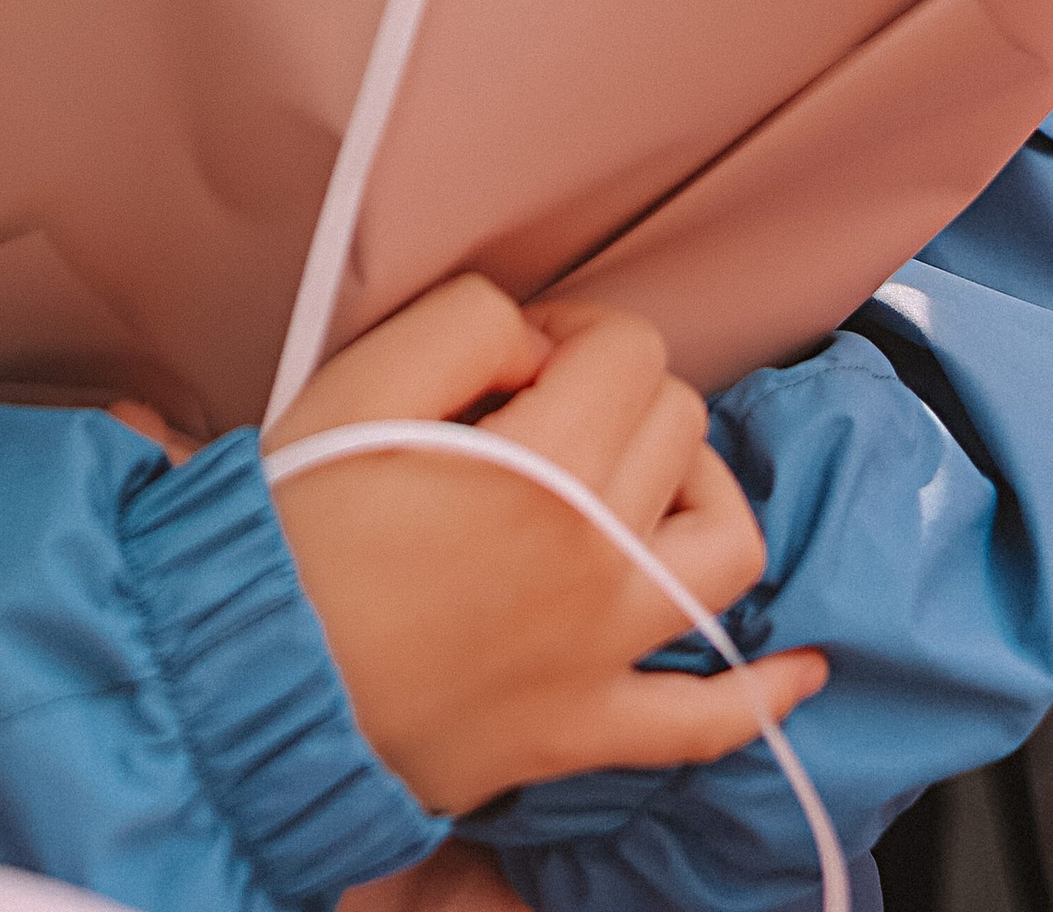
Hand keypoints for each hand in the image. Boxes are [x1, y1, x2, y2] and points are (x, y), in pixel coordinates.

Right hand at [269, 276, 825, 814]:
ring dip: (700, 495)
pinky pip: (708, 721)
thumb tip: (536, 340)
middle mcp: (600, 562)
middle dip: (619, 394)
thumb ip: (465, 324)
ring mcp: (605, 655)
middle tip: (536, 410)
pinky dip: (763, 692)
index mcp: (546, 468)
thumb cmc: (298, 529)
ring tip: (643, 482)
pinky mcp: (588, 728)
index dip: (571, 333)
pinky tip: (799, 665)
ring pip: (729, 547)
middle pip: (679, 426)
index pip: (628, 350)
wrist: (253, 682)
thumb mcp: (357, 382)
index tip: (515, 361)